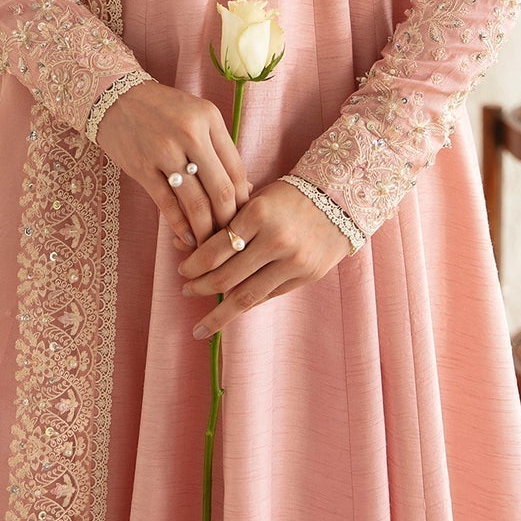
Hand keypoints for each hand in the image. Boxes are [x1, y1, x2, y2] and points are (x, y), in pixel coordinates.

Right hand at [94, 78, 250, 247]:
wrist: (116, 98)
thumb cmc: (163, 110)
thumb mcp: (197, 117)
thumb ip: (221, 150)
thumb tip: (246, 190)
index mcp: (210, 119)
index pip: (237, 170)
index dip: (243, 201)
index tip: (243, 218)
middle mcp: (190, 133)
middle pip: (221, 190)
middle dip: (228, 222)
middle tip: (229, 239)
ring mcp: (165, 150)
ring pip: (196, 203)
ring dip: (205, 230)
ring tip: (207, 244)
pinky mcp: (142, 167)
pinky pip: (167, 204)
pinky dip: (179, 226)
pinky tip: (185, 237)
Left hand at [176, 179, 352, 338]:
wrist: (339, 199)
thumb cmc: (287, 197)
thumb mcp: (254, 200)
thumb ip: (223, 222)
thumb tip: (182, 246)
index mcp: (258, 212)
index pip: (214, 249)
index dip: (193, 264)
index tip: (181, 270)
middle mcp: (276, 238)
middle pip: (226, 277)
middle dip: (200, 288)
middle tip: (186, 291)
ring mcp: (294, 261)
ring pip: (246, 296)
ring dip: (219, 312)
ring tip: (202, 323)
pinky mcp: (306, 276)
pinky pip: (268, 296)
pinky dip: (247, 304)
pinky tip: (232, 309)